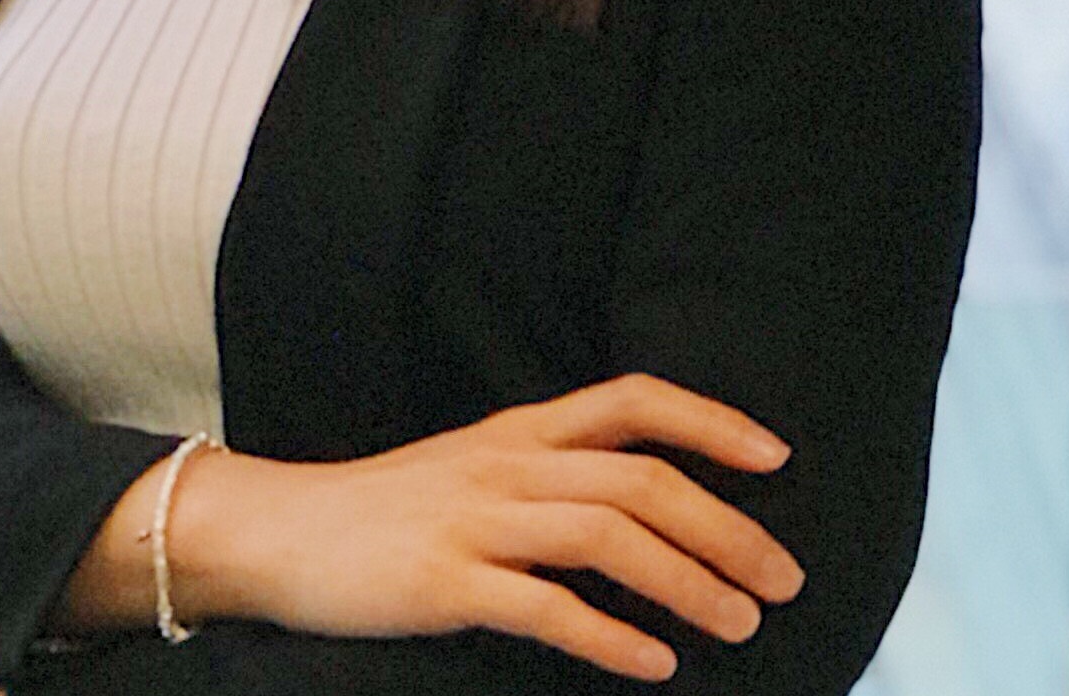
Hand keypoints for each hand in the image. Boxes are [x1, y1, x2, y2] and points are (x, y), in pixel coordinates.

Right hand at [215, 374, 807, 681]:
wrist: (283, 531)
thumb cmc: (388, 509)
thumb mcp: (474, 469)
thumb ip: (550, 477)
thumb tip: (650, 514)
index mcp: (518, 431)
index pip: (630, 400)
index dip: (709, 421)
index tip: (775, 458)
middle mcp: (505, 464)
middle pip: (637, 478)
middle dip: (724, 526)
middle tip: (785, 580)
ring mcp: (474, 520)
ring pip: (604, 536)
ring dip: (686, 581)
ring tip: (741, 624)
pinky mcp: (444, 581)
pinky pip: (543, 607)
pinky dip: (609, 638)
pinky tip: (654, 667)